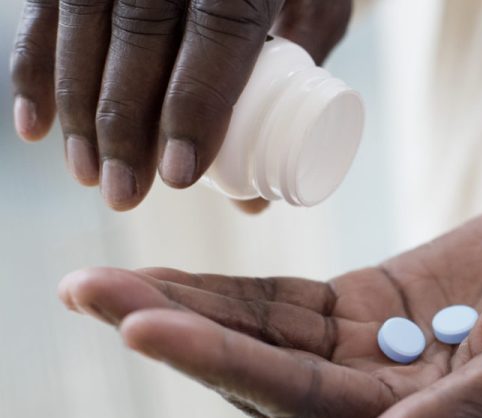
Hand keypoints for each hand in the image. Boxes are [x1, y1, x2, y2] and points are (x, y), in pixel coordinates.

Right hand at [10, 0, 351, 210]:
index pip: (221, 31)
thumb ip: (296, 92)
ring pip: (85, 19)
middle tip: (124, 193)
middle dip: (124, 124)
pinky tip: (36, 124)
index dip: (195, 105)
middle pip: (142, 33)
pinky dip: (34, 65)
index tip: (178, 174)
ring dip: (77, 106)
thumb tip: (252, 203)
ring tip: (87, 173)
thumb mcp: (316, 15)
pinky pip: (45, 5)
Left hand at [58, 194, 481, 417]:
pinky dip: (232, 292)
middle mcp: (379, 396)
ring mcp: (369, 349)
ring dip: (188, 308)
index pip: (299, 400)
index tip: (141, 326)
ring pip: (261, 335)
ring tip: (105, 282)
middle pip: (259, 368)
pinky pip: (288, 304)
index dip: (221, 362)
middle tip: (87, 294)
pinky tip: (178, 279)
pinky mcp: (370, 305)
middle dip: (176, 331)